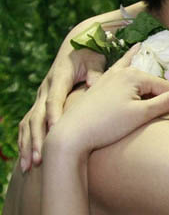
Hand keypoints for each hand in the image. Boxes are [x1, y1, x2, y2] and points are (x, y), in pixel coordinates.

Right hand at [18, 33, 106, 172]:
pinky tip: (26, 159)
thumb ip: (95, 72)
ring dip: (28, 145)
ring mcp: (40, 97)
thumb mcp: (94, 60)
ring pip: (29, 123)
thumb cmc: (88, 55)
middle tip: (38, 159)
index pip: (54, 99)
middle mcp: (45, 89)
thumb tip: (95, 83)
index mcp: (58, 78)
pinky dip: (26, 142)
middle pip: (36, 116)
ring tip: (28, 166)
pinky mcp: (39, 104)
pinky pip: (28, 125)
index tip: (55, 131)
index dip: (54, 115)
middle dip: (36, 139)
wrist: (74, 48)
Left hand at [45, 44, 168, 155]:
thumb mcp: (141, 114)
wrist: (69, 136)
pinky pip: (118, 69)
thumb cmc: (107, 126)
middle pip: (152, 83)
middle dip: (165, 94)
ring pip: (134, 73)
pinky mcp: (99, 86)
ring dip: (143, 68)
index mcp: (134, 75)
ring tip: (145, 48)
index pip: (166, 89)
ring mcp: (108, 78)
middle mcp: (121, 72)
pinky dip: (125, 60)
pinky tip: (128, 52)